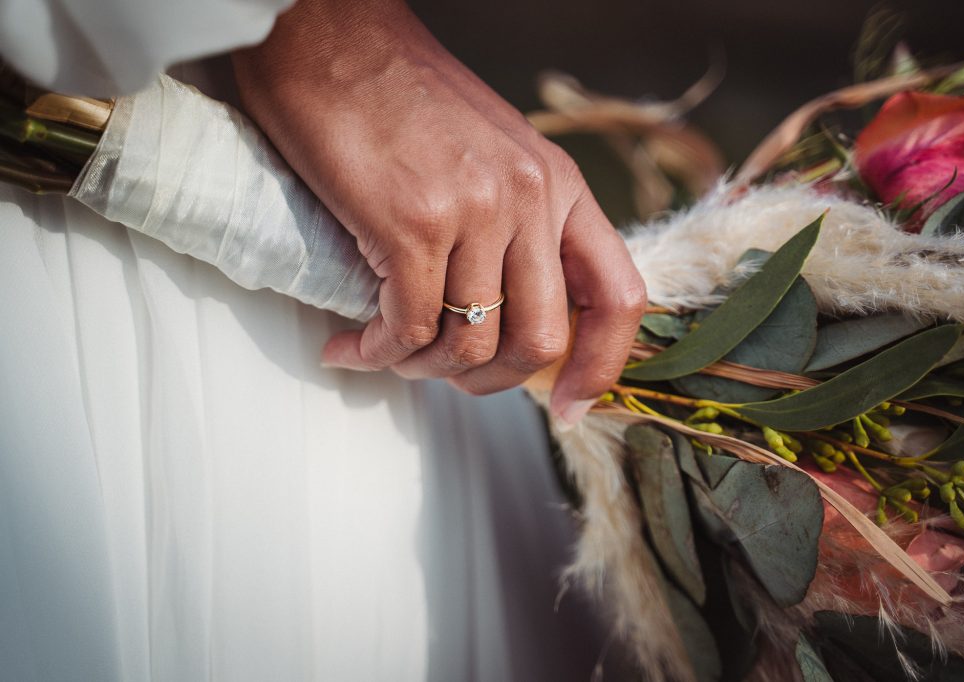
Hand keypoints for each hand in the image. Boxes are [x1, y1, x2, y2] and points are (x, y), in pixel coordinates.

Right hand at [232, 0, 645, 425]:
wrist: (327, 35)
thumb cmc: (398, 96)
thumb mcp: (490, 154)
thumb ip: (514, 224)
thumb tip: (503, 309)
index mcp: (558, 185)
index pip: (618, 296)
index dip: (601, 368)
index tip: (568, 408)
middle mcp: (529, 199)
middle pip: (541, 342)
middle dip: (489, 384)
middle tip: (441, 376)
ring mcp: (475, 211)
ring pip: (470, 345)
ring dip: (421, 369)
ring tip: (383, 351)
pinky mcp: (410, 223)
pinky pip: (408, 330)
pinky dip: (376, 354)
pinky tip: (349, 344)